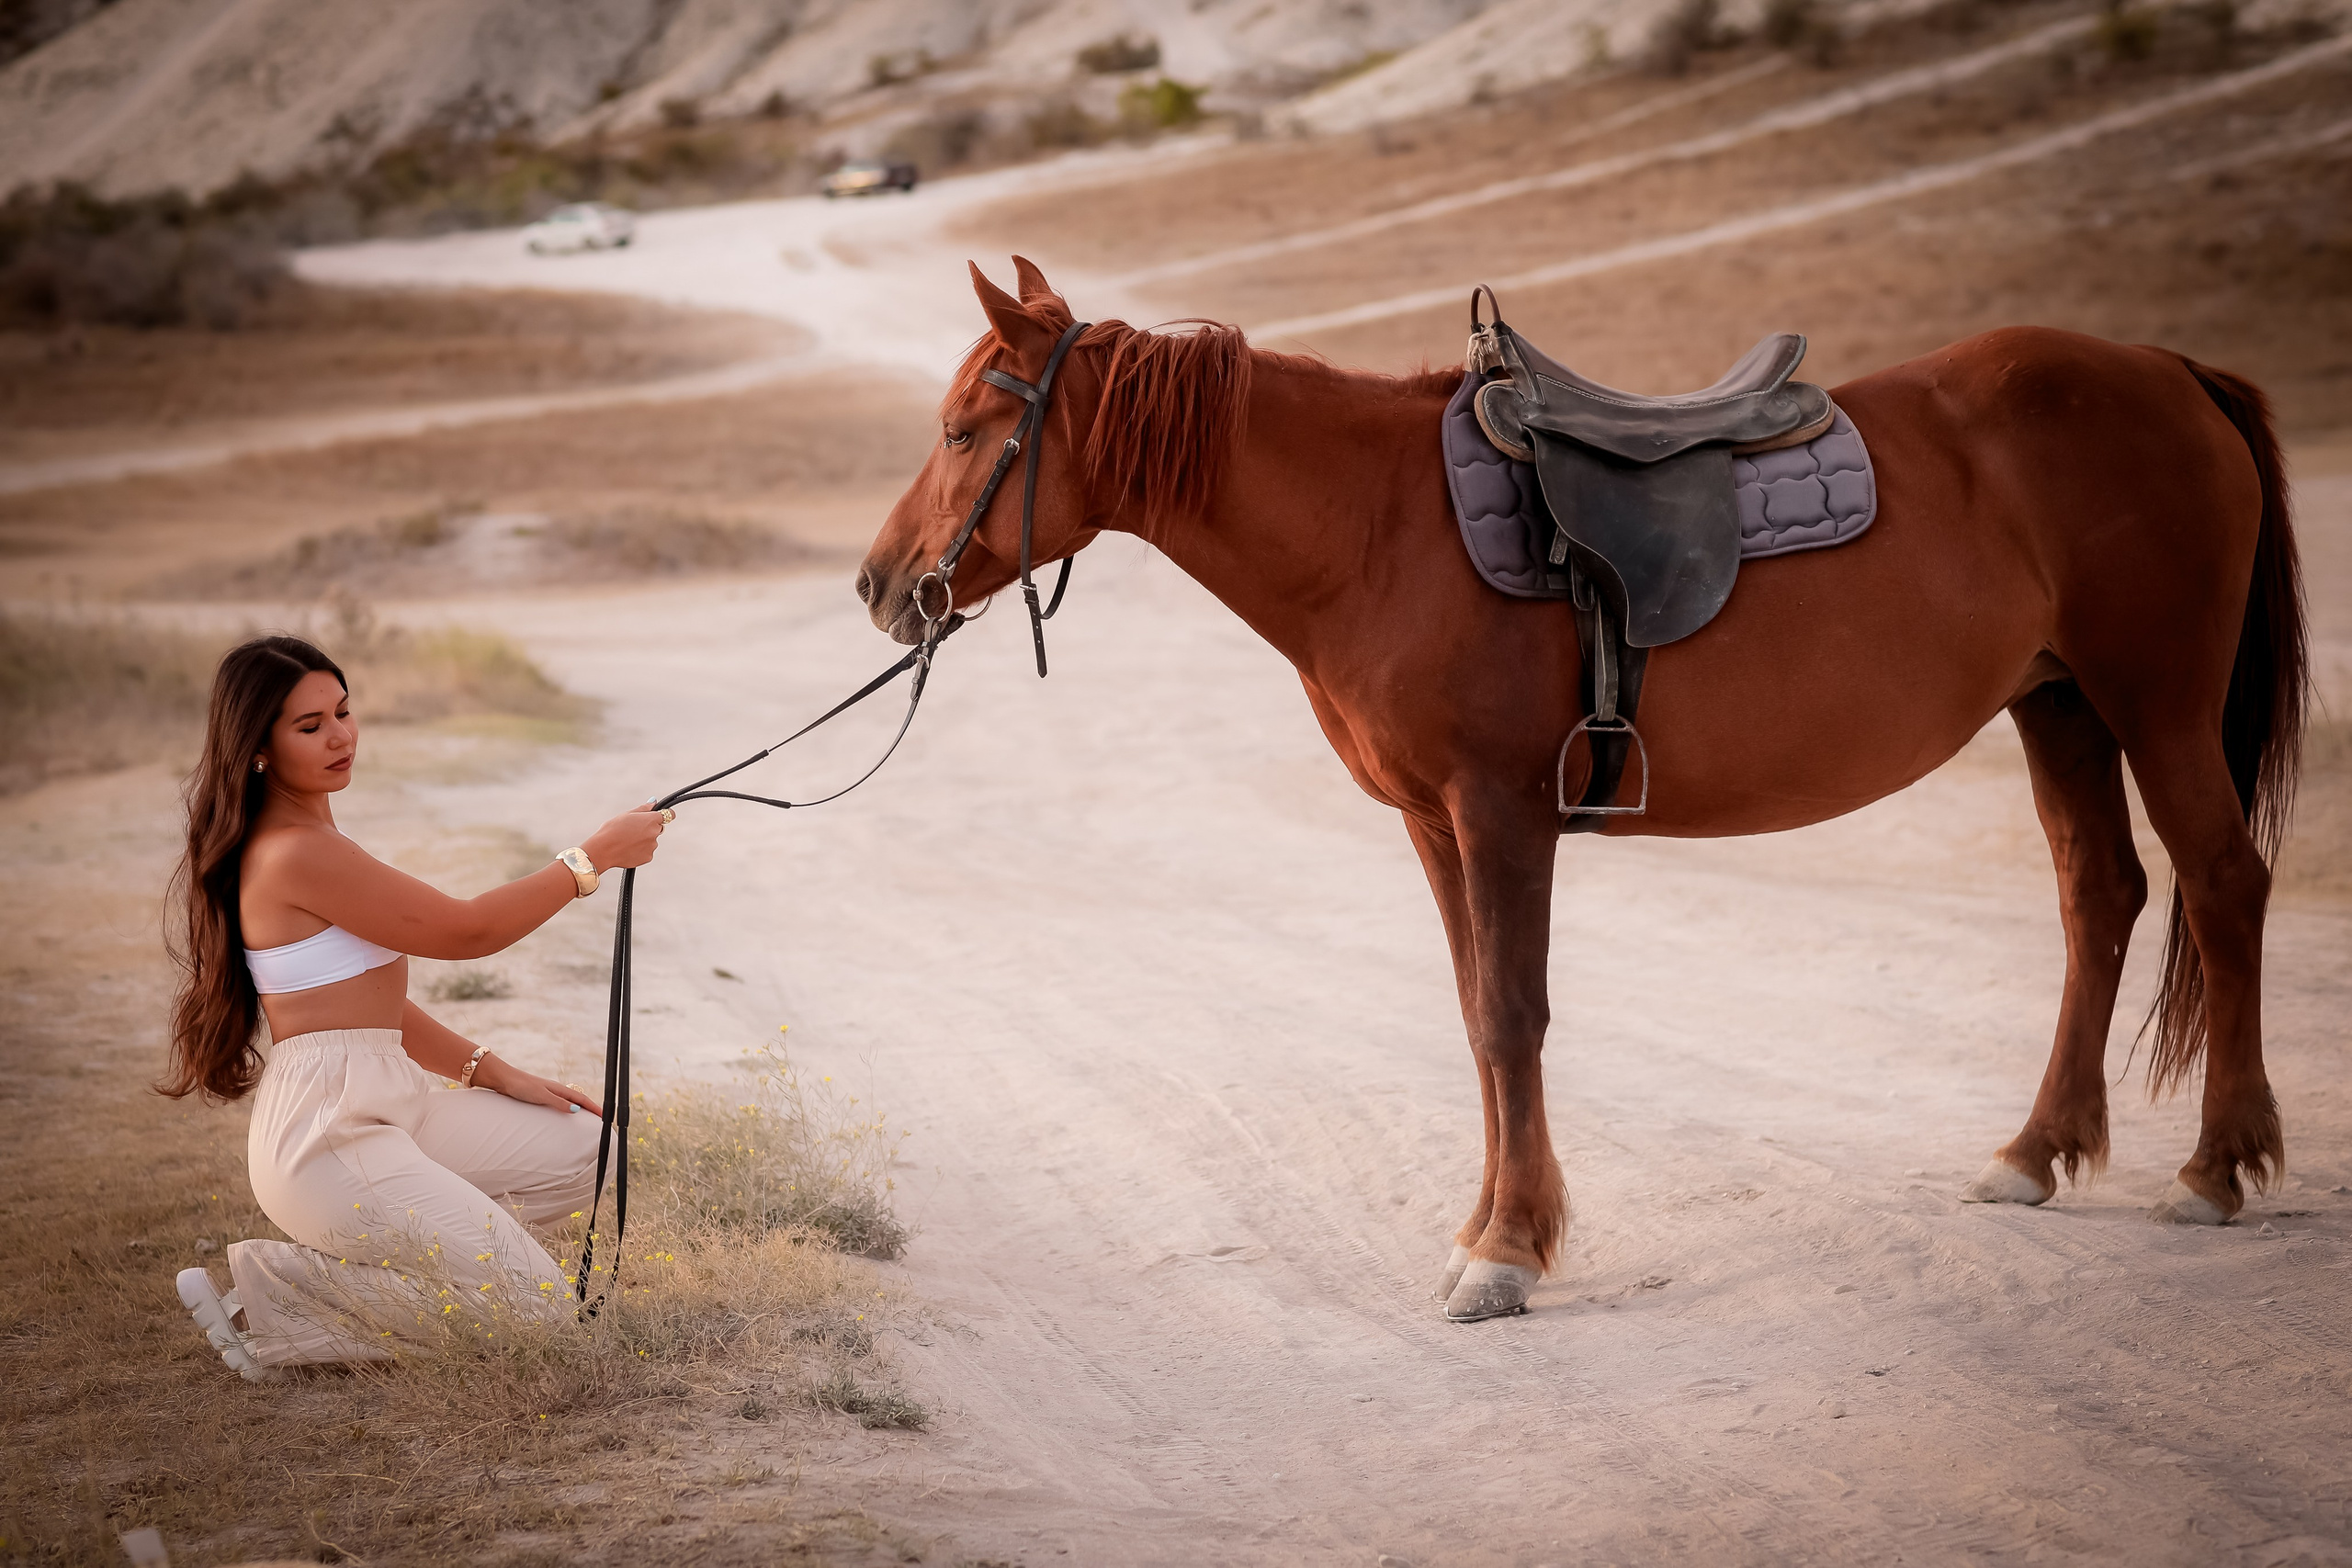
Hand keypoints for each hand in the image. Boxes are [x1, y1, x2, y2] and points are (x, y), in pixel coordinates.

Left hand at [475, 1054, 601, 1115]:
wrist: (504, 1080)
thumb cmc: (522, 1086)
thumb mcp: (542, 1096)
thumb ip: (559, 1103)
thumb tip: (577, 1111)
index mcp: (559, 1089)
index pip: (582, 1100)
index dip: (594, 1108)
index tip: (605, 1116)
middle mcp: (556, 1090)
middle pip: (578, 1100)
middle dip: (590, 1108)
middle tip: (600, 1118)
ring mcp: (549, 1093)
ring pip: (569, 1102)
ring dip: (580, 1109)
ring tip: (586, 1118)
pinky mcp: (540, 1097)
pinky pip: (560, 1104)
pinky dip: (568, 1109)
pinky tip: (564, 1113)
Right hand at [580, 805, 666, 873]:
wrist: (603, 850)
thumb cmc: (612, 829)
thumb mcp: (626, 815)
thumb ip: (643, 809)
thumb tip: (654, 801)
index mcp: (651, 819)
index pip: (669, 815)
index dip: (665, 815)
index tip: (661, 816)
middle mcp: (655, 832)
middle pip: (658, 828)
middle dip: (649, 828)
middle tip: (633, 830)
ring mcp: (652, 846)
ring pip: (651, 841)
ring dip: (644, 840)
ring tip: (627, 841)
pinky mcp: (648, 857)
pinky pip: (647, 852)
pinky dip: (640, 851)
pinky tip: (628, 849)